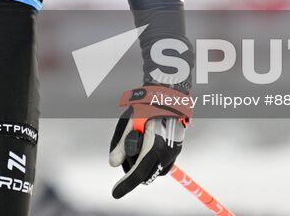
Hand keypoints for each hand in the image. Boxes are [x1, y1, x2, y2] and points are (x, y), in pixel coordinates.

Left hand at [108, 84, 189, 198]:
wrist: (168, 96)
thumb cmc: (146, 107)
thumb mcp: (128, 123)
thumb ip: (121, 145)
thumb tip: (113, 163)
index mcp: (154, 147)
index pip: (138, 174)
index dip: (125, 185)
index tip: (115, 193)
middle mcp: (166, 154)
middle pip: (145, 175)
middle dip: (131, 169)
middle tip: (124, 151)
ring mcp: (173, 153)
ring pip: (153, 171)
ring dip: (142, 164)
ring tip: (136, 141)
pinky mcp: (176, 150)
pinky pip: (161, 165)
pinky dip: (151, 161)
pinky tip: (146, 144)